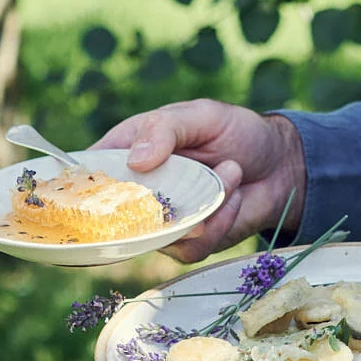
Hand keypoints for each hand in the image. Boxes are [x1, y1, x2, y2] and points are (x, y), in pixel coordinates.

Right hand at [93, 99, 305, 262]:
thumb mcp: (202, 115)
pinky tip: (235, 195)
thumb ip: (166, 129)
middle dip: (146, 206)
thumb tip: (135, 161)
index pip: (89, 171)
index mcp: (130, 149)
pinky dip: (219, 220)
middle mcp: (140, 190)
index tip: (88, 193)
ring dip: (202, 205)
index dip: (79, 186)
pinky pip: (192, 246)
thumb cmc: (236, 130)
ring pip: (157, 235)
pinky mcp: (189, 242)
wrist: (281, 165)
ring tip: (230, 171)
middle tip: (182, 183)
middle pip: (113, 217)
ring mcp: (163, 220)